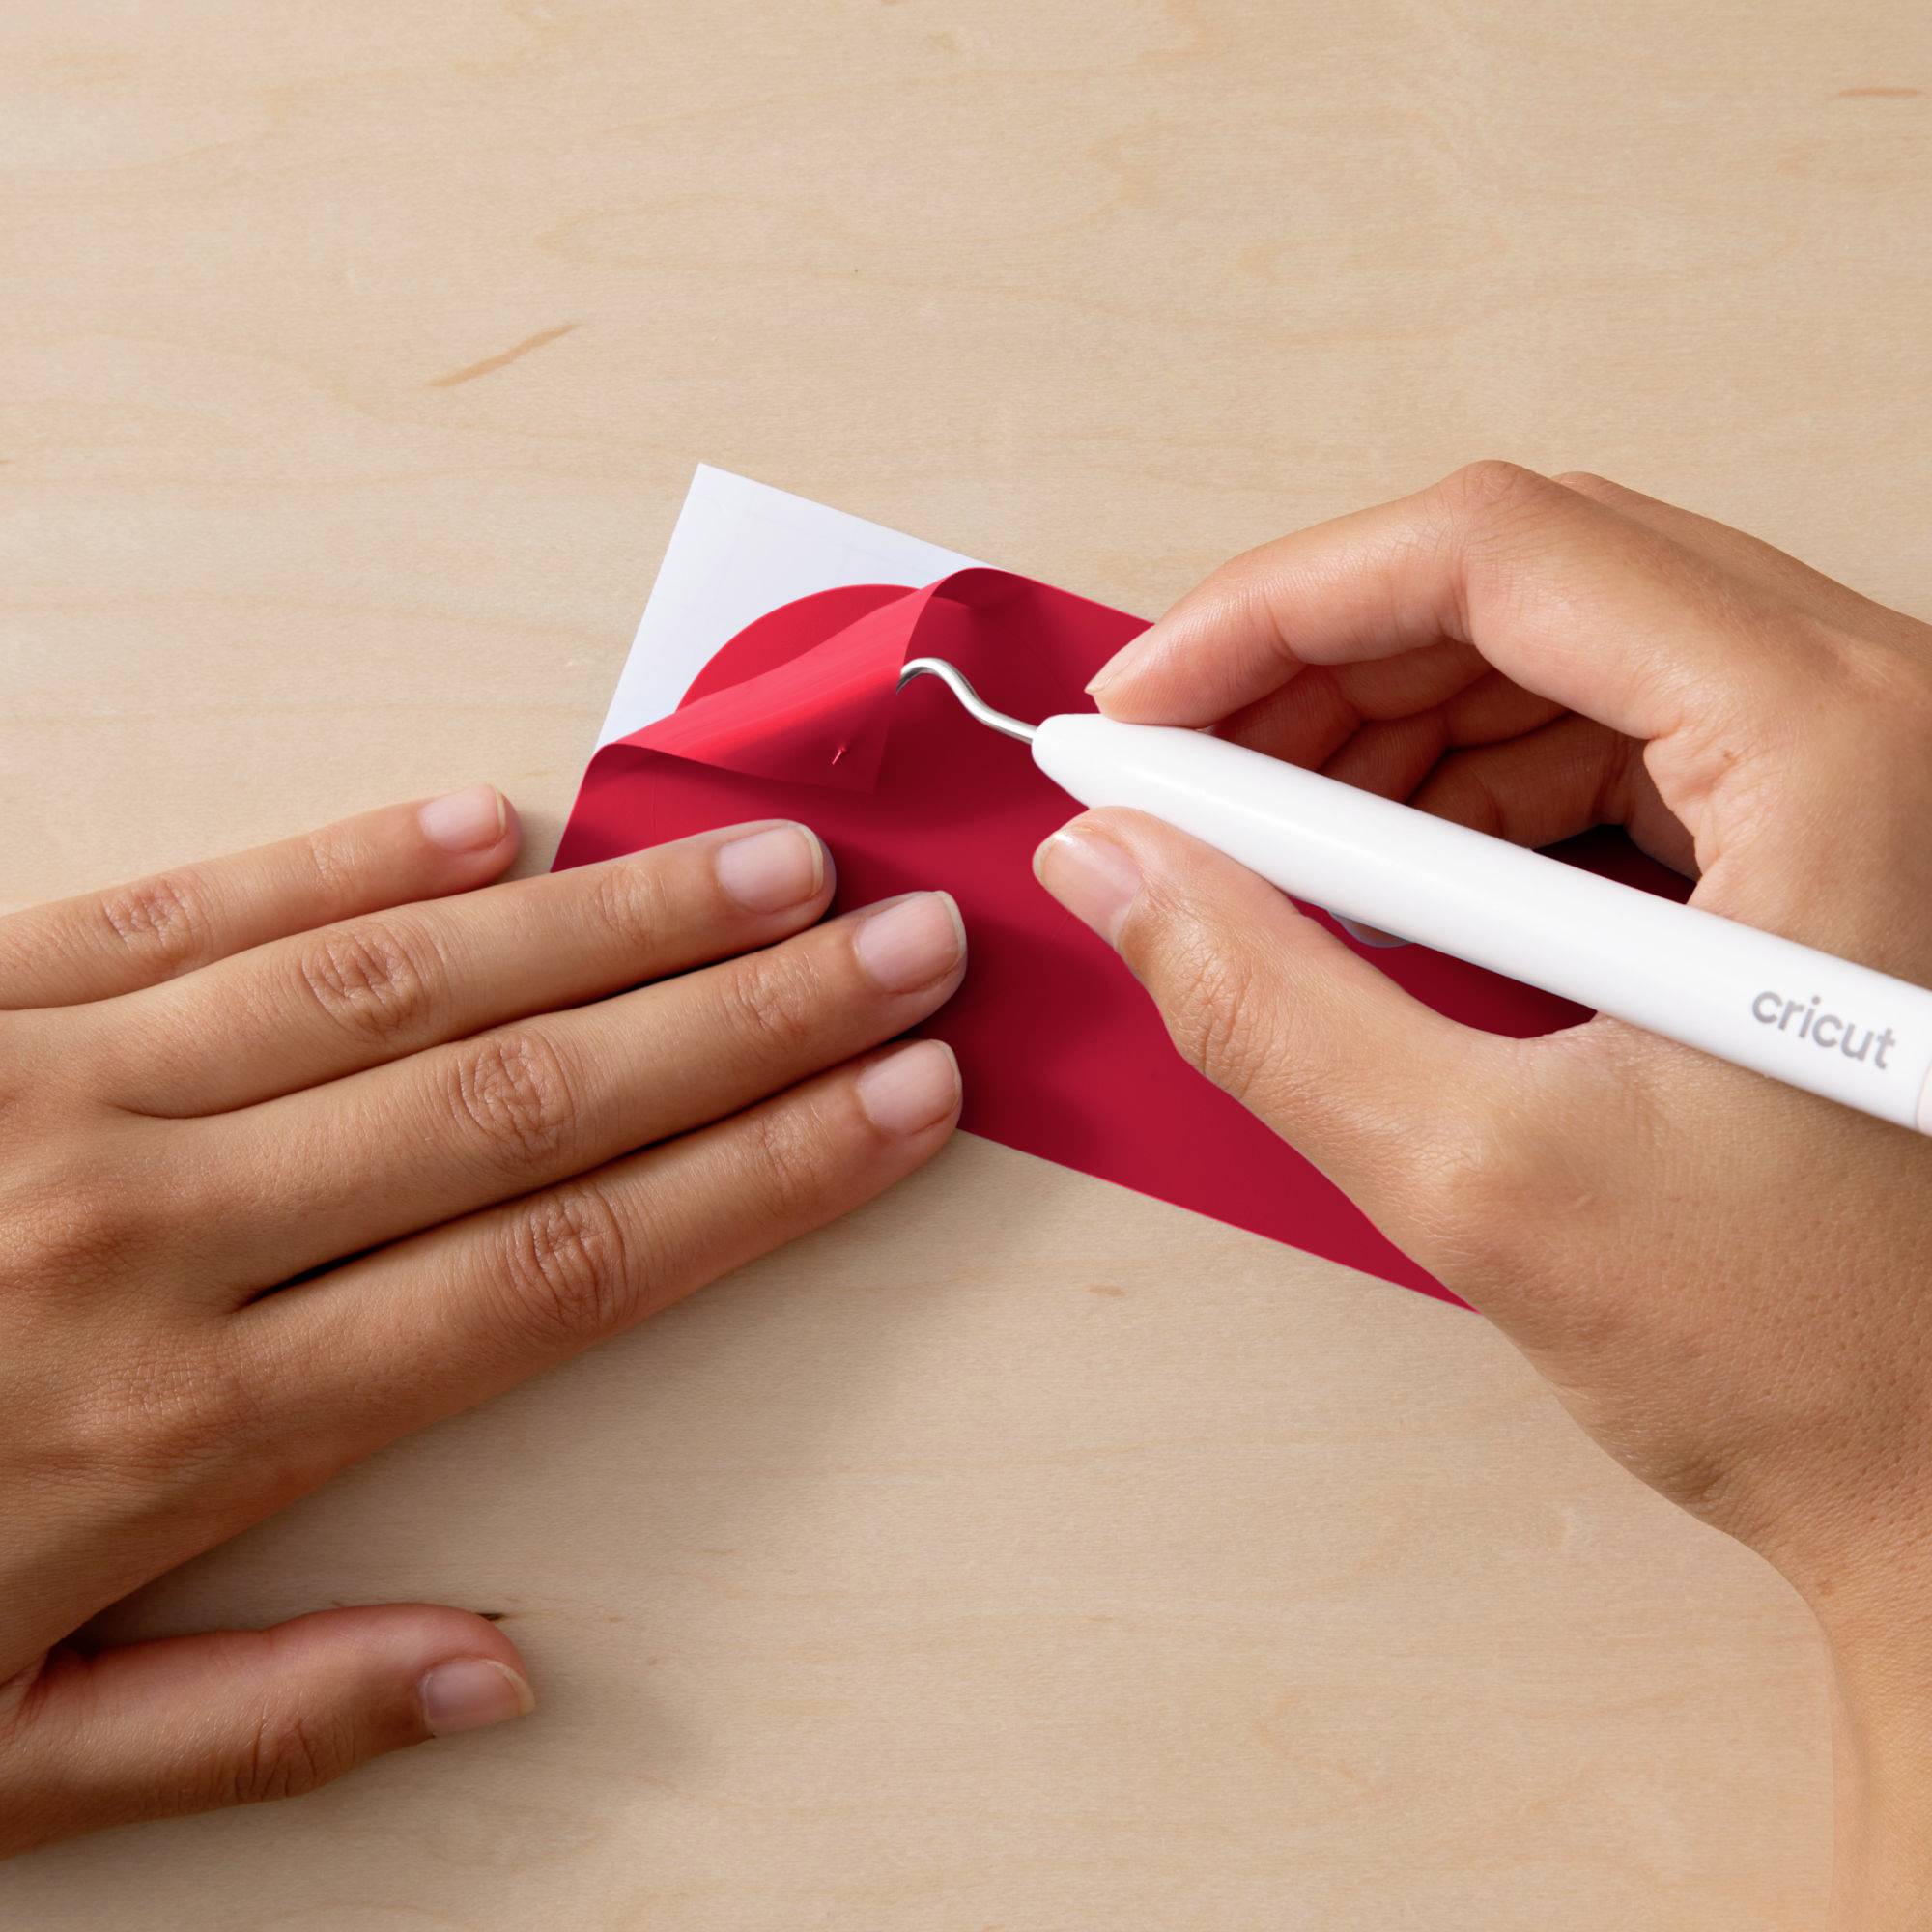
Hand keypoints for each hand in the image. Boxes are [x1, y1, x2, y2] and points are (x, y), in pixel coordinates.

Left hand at [0, 790, 963, 1853]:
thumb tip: (508, 1667)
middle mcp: (149, 1234)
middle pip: (525, 1099)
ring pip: (392, 982)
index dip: (761, 1177)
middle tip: (900, 940)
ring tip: (763, 867)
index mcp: (187, 1431)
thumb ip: (261, 1715)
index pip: (563, 1270)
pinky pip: (188, 909)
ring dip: (603, 921)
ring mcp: (47, 1089)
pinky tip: (489, 819)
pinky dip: (350, 858)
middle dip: (748, 1017)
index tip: (900, 1106)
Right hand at [1031, 462, 1931, 1924]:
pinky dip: (1466, 786)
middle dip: (1315, 665)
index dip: (1277, 609)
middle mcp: (1877, 711)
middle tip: (1176, 772)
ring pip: (1559, 648)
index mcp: (1834, 746)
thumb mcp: (1490, 1181)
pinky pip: (1609, 738)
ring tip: (1260, 840)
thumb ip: (1266, 1004)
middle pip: (1526, 578)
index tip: (1144, 706)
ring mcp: (1865, 767)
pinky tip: (1384, 878)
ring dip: (1381, 725)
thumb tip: (1114, 864)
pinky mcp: (1827, 835)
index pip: (1496, 554)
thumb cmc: (1826, 1357)